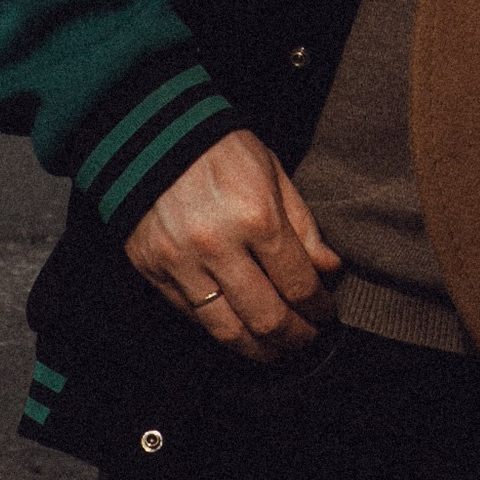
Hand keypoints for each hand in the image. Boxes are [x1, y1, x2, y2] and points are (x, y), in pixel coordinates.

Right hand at [124, 131, 340, 359]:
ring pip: (227, 330)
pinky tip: (236, 328)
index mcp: (256, 216)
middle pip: (267, 318)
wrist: (150, 130)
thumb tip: (329, 268)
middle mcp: (218, 246)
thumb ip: (303, 224)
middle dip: (295, 337)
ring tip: (275, 350)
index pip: (298, 285)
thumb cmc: (218, 146)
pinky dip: (219, 328)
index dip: (318, 307)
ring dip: (258, 349)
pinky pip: (191, 316)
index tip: (324, 312)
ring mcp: (181, 261)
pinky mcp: (153, 269)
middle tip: (306, 339)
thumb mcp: (272, 170)